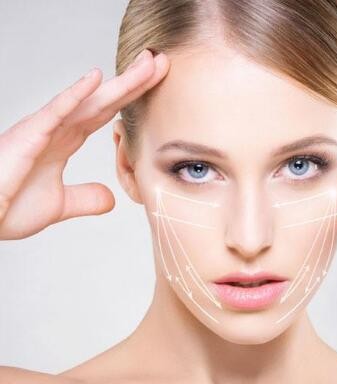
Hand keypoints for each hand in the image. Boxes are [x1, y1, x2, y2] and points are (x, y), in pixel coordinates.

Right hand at [0, 49, 169, 239]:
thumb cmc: (6, 208)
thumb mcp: (59, 204)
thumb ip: (86, 198)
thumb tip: (111, 199)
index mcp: (64, 141)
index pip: (106, 114)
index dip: (131, 99)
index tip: (155, 83)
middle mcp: (57, 128)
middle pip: (104, 100)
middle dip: (133, 82)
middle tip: (161, 62)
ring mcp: (43, 129)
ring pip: (88, 100)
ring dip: (118, 83)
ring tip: (146, 63)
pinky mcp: (28, 135)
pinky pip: (55, 111)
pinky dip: (75, 95)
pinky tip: (96, 78)